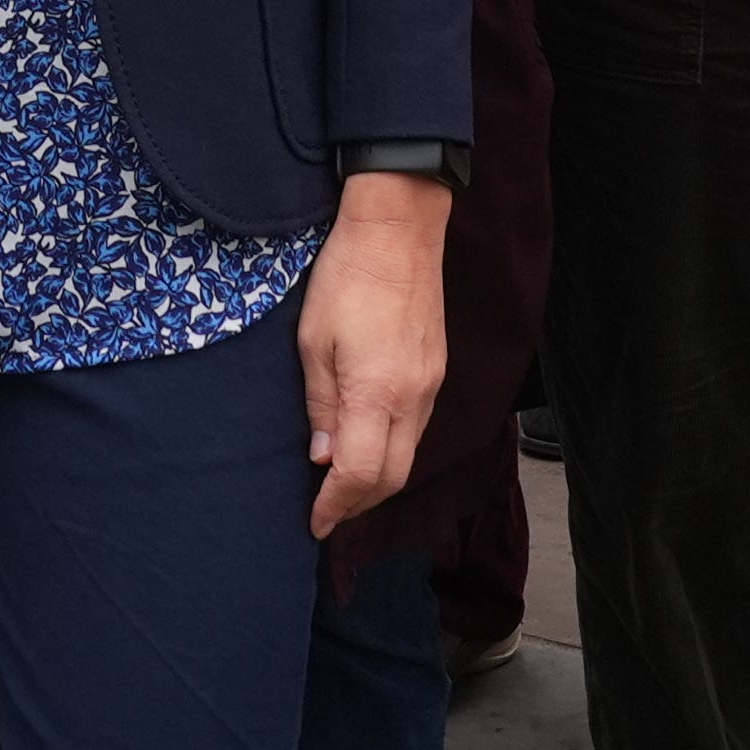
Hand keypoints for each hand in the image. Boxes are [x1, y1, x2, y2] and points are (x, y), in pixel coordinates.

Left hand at [301, 170, 450, 534]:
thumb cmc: (347, 276)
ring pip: (409, 454)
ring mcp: (431, 384)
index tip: (315, 523)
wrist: (399, 226)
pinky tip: (370, 445)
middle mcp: (413, 397)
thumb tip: (324, 457)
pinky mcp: (436, 368)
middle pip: (392, 476)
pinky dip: (392, 449)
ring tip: (343, 488)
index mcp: (377, 393)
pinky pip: (418, 427)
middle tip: (327, 514)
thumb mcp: (313, 341)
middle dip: (359, 504)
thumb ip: (322, 405)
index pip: (360, 475)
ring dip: (377, 480)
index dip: (336, 506)